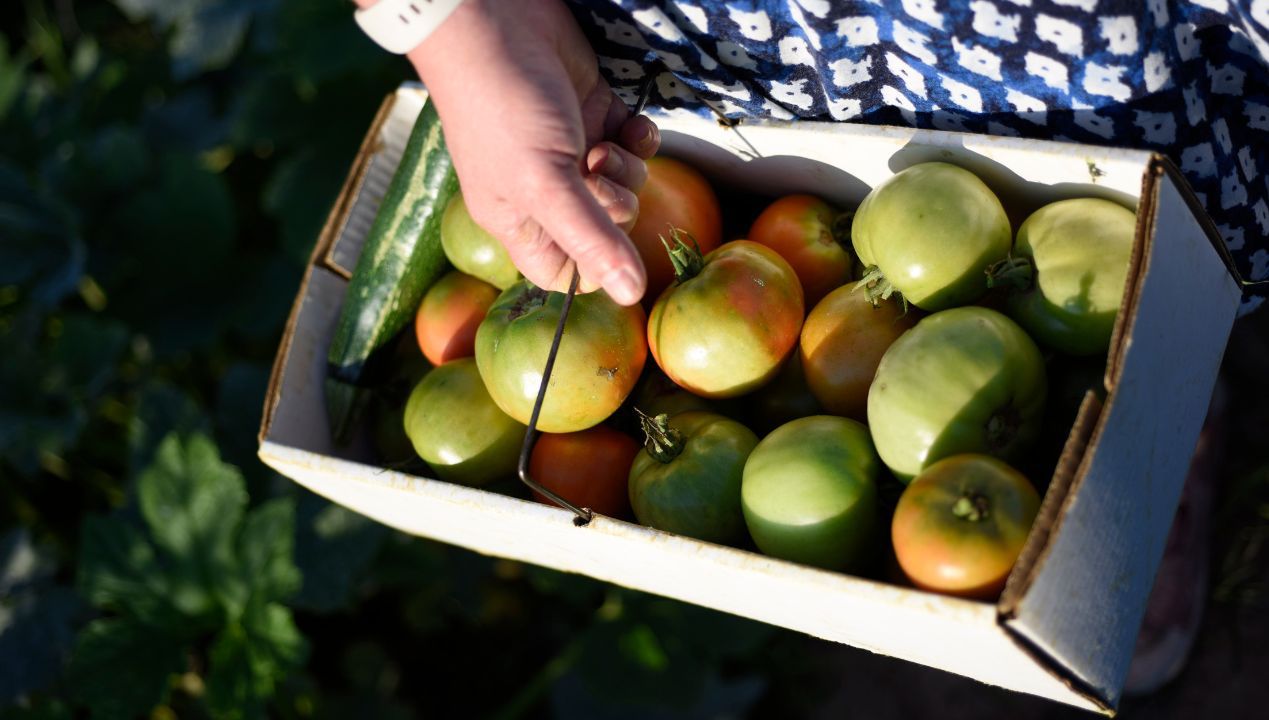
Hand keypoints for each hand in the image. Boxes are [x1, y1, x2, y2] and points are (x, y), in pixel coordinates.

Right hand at [406, 0, 658, 304]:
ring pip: (626, 185)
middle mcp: (546, 190)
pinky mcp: (594, 112)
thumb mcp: (545, 182)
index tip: (606, 243)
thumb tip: (630, 296)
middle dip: (615, 205)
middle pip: (606, 229)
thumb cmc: (504, 105)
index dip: (593, 267)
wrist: (494, 18)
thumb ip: (591, 239)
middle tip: (593, 174)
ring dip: (627, 168)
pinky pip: (634, 143)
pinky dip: (639, 137)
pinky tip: (628, 122)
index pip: (565, 274)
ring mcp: (572, 150)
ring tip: (600, 144)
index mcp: (519, 219)